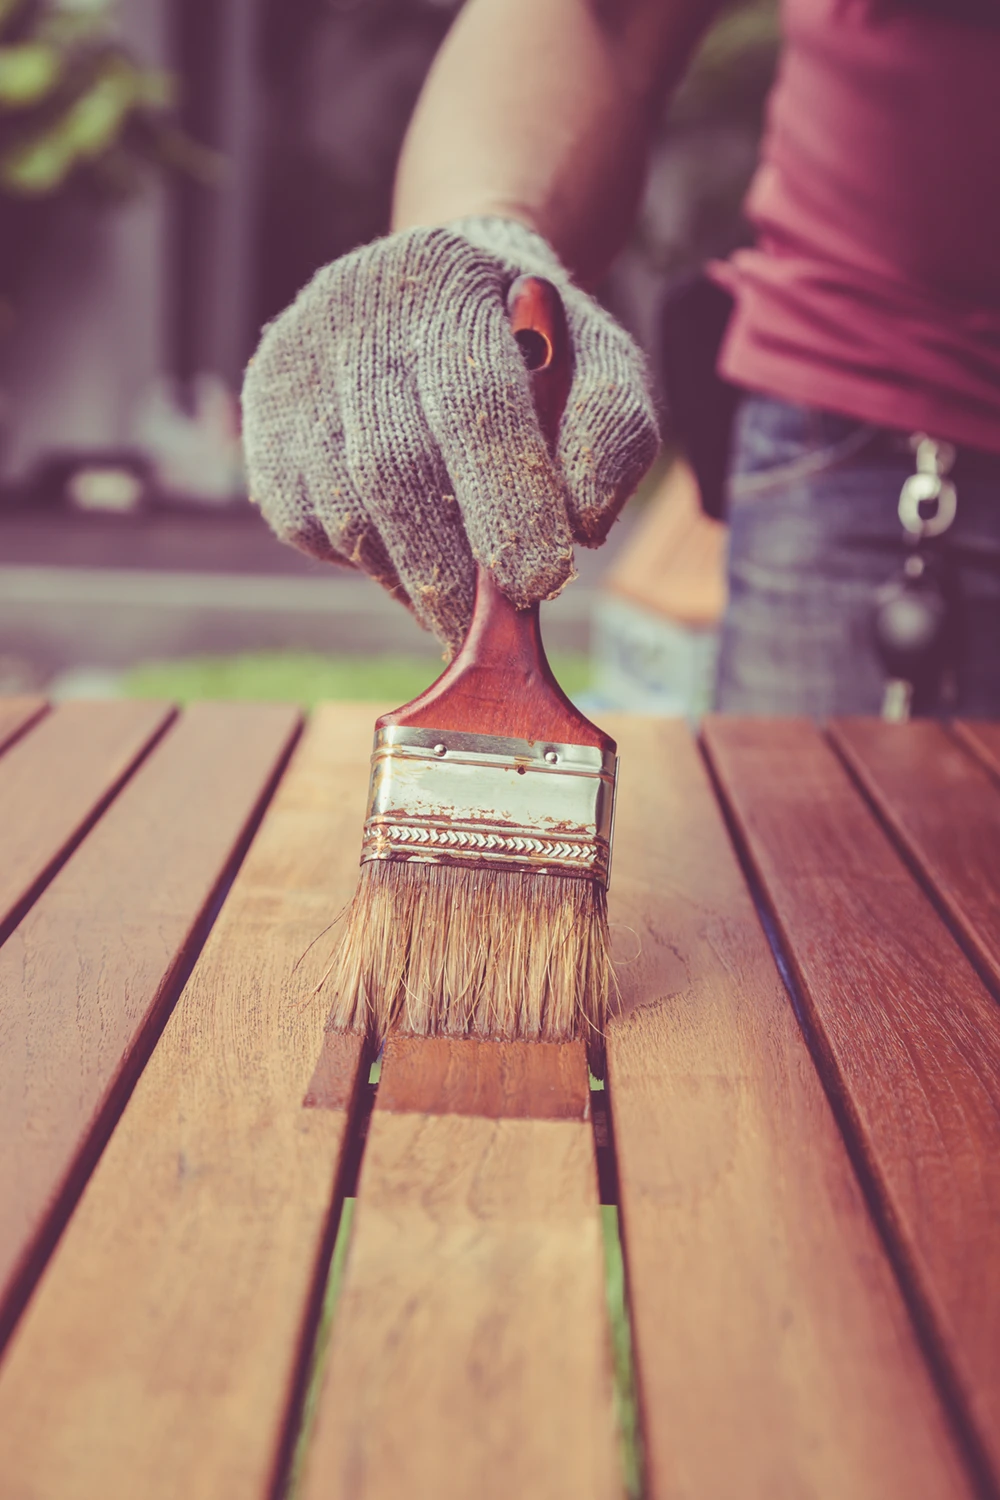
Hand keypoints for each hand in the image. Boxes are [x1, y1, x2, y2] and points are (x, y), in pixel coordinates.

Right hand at [241, 217, 659, 651]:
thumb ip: (612, 433)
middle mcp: (354, 313)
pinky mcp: (260, 420)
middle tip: (487, 632)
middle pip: (393, 466)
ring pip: (342, 507)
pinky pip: (304, 521)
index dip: (506, 499)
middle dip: (449, 567)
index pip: (472, 402)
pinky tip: (404, 553)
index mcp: (449, 283)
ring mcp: (295, 367)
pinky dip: (360, 560)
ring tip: (453, 603)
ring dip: (405, 575)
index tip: (542, 583)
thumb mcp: (599, 362)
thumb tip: (581, 525)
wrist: (432, 288)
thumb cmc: (531, 344)